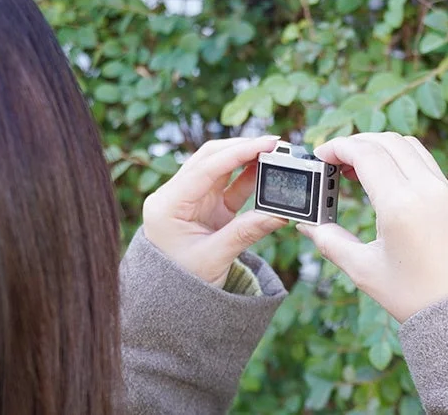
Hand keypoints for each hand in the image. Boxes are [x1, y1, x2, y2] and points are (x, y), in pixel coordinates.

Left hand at [142, 136, 286, 286]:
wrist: (171, 303)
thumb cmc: (181, 283)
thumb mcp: (214, 258)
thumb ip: (246, 232)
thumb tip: (280, 213)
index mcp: (167, 204)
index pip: (205, 167)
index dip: (238, 152)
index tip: (267, 143)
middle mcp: (176, 195)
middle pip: (211, 158)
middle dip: (243, 148)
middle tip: (275, 144)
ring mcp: (192, 199)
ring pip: (221, 167)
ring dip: (248, 159)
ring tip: (276, 155)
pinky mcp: (207, 206)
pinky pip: (230, 185)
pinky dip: (249, 177)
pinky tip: (268, 172)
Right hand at [296, 133, 447, 321]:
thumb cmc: (416, 298)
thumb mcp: (365, 271)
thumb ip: (330, 242)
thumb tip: (307, 225)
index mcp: (400, 204)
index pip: (365, 153)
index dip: (338, 147)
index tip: (321, 155)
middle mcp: (428, 189)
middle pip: (388, 142)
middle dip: (357, 143)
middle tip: (336, 160)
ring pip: (412, 148)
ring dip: (383, 148)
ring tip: (361, 168)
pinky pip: (429, 167)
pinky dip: (405, 162)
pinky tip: (391, 185)